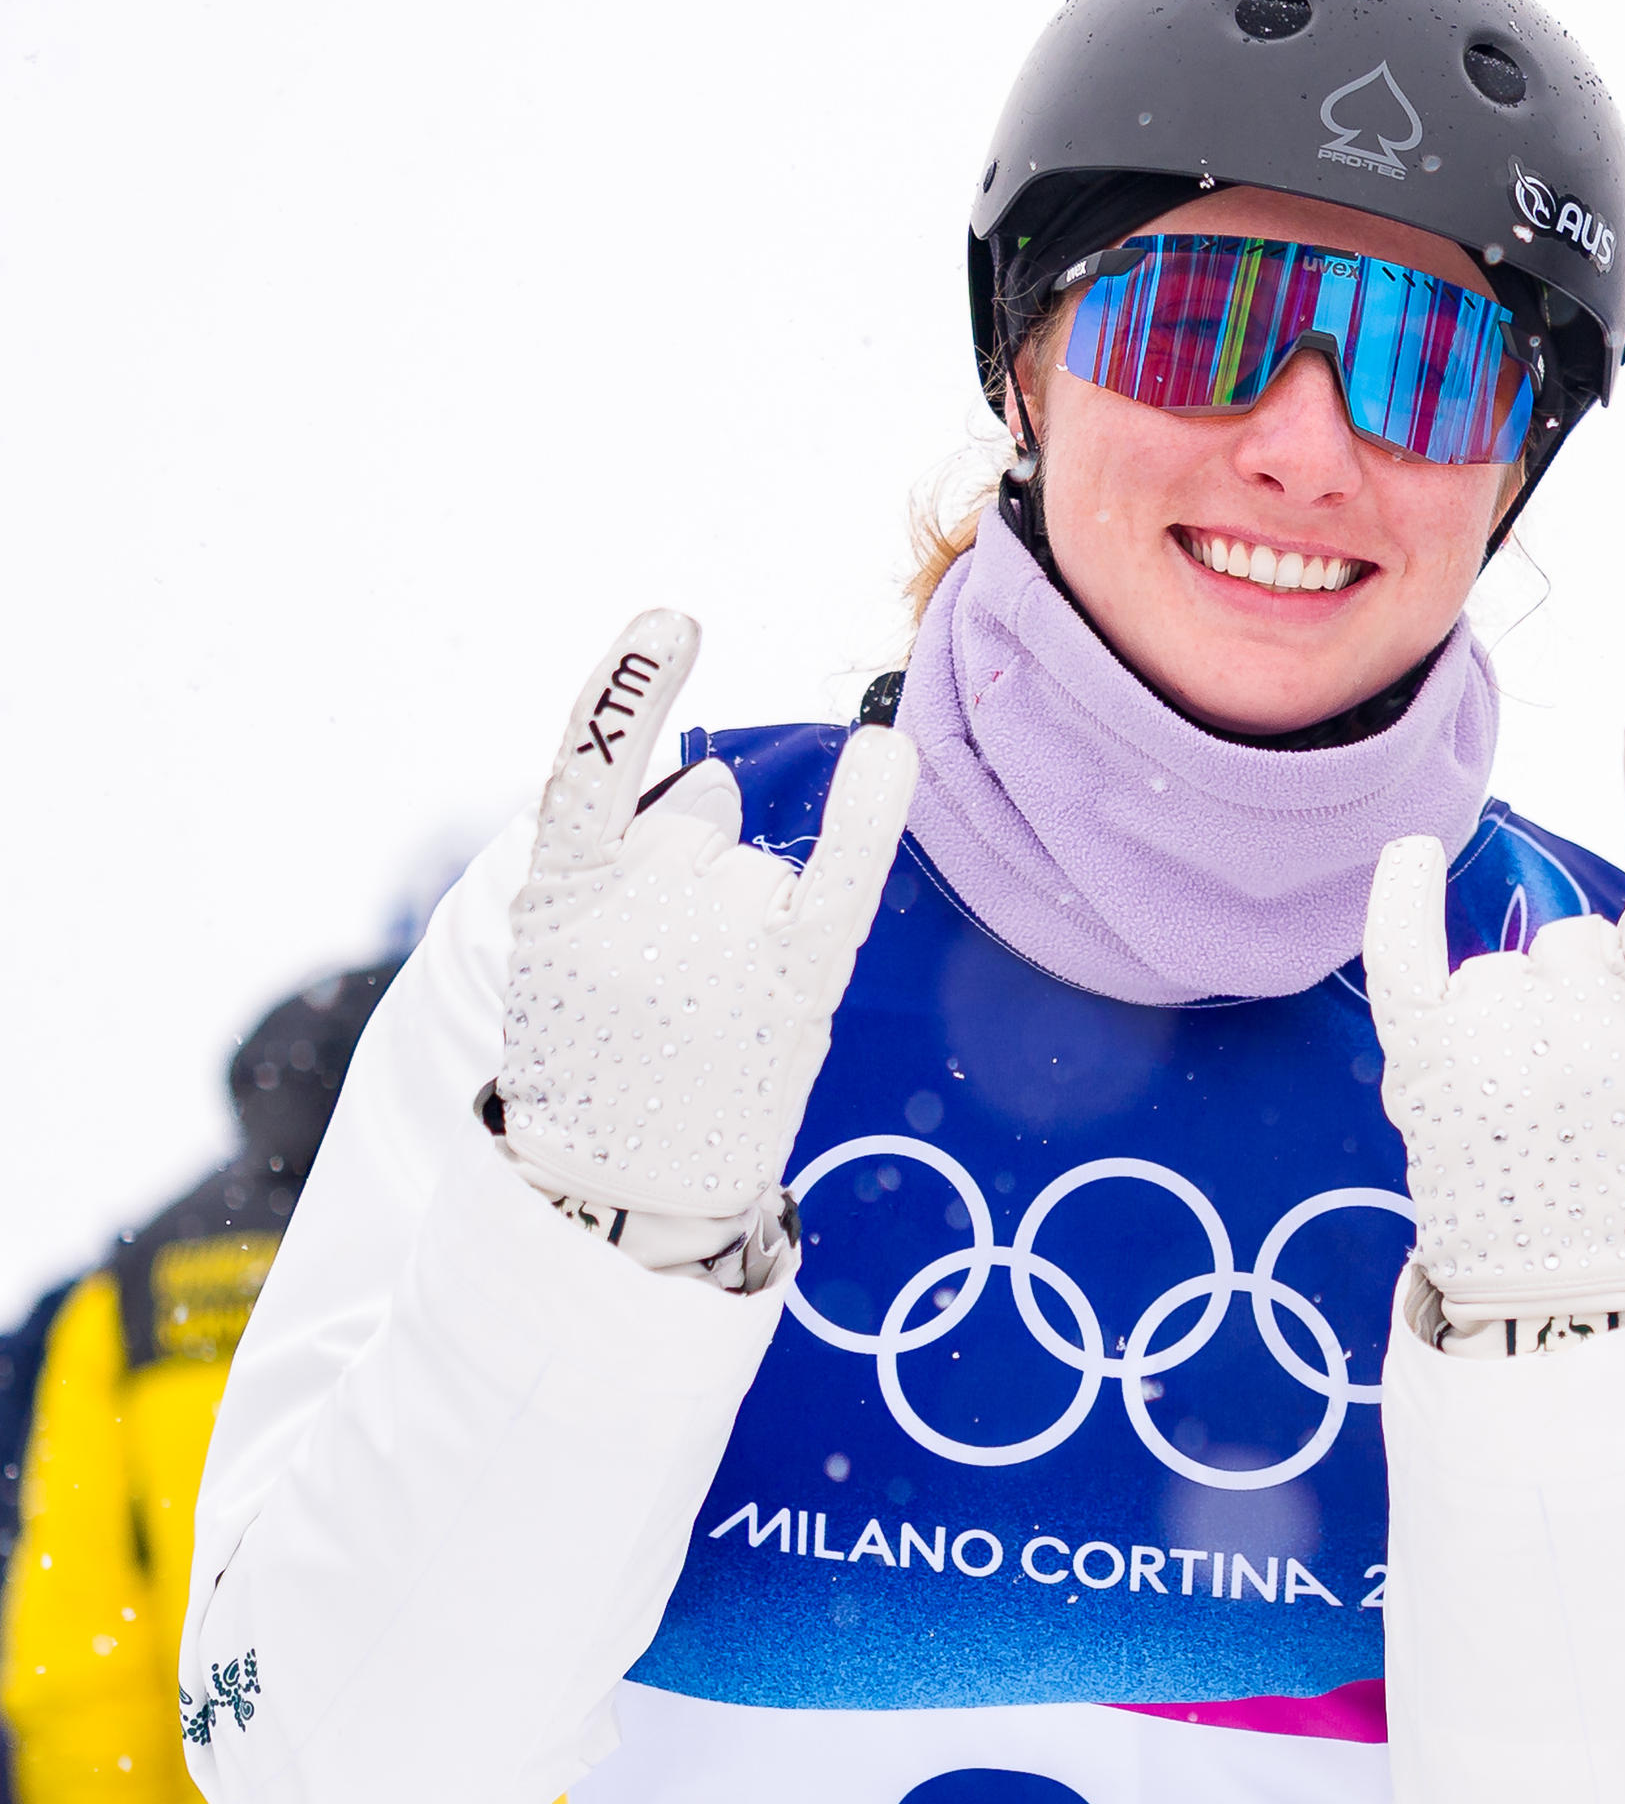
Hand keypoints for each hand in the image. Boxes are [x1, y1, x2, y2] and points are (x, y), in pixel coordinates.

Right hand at [494, 614, 912, 1241]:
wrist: (624, 1184)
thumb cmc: (591, 1058)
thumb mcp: (558, 952)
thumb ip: (619, 855)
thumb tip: (713, 779)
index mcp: (556, 895)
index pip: (587, 764)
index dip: (627, 686)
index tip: (673, 619)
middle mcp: (639, 907)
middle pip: (695, 818)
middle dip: (687, 876)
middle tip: (663, 982)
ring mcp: (719, 942)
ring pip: (754, 864)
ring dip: (742, 917)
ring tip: (706, 1013)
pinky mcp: (796, 982)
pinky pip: (843, 870)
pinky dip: (872, 809)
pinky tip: (889, 751)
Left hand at [1367, 706, 1624, 1335]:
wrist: (1561, 1291)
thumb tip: (1588, 940)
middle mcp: (1589, 1025)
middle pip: (1574, 946)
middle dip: (1575, 1003)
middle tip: (1583, 1099)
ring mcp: (1505, 1043)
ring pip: (1501, 972)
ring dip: (1507, 1023)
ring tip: (1522, 1116)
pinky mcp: (1430, 1063)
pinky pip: (1408, 956)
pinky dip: (1402, 902)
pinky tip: (1407, 856)